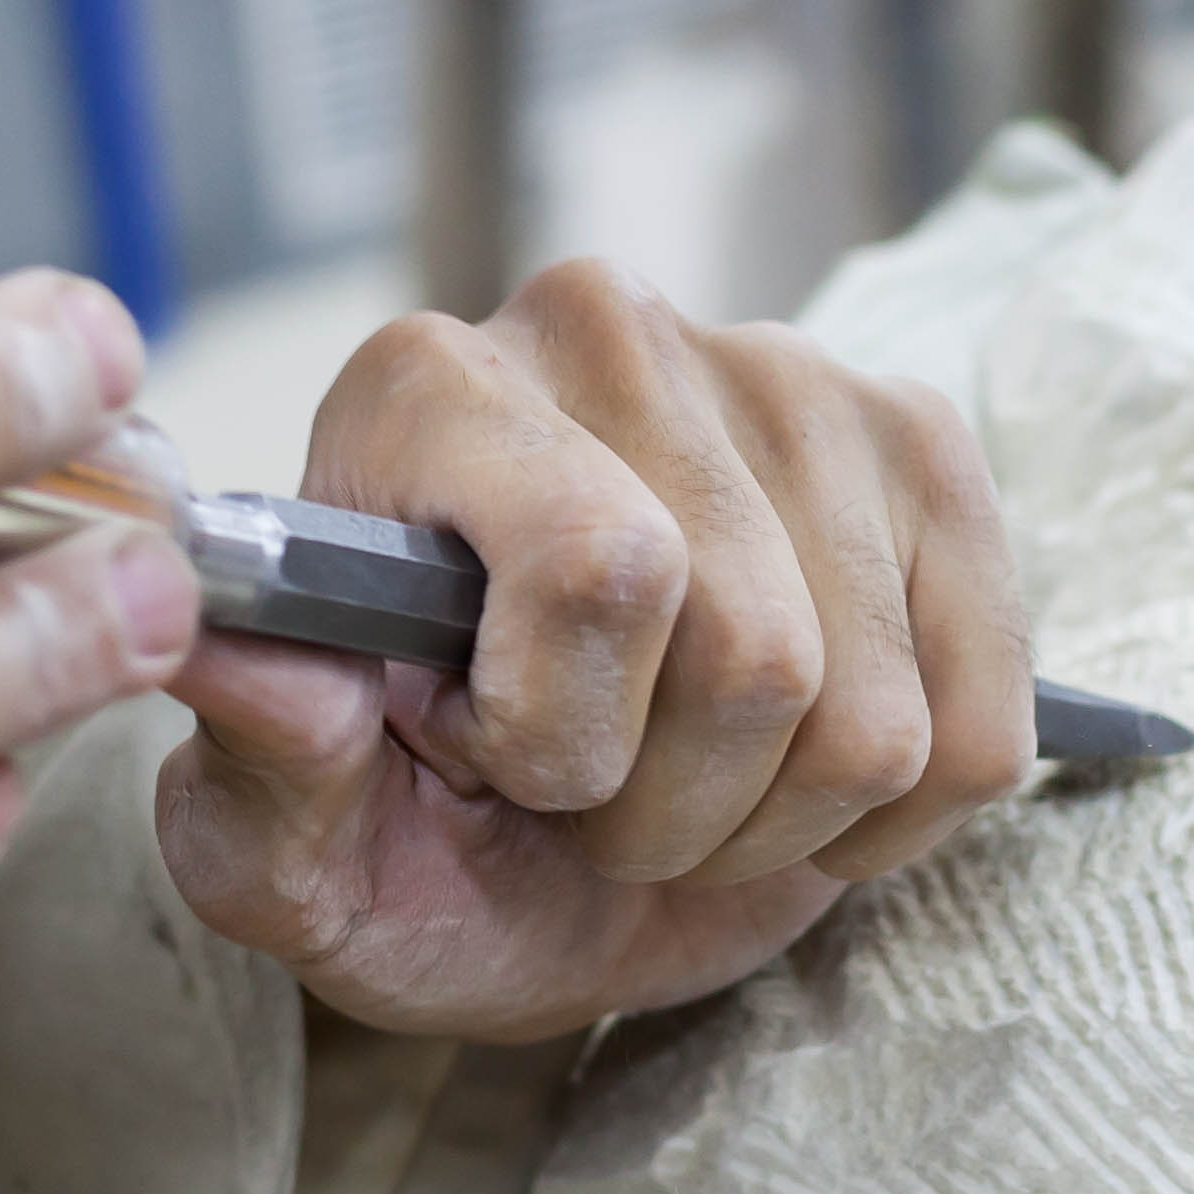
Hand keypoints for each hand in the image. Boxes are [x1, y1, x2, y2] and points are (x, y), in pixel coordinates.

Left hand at [153, 260, 1028, 1042]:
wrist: (528, 863)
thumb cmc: (399, 840)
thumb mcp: (285, 857)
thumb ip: (256, 763)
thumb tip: (216, 640)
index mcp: (423, 388)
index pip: (603, 564)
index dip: (563, 733)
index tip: (488, 759)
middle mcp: (609, 330)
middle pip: (752, 649)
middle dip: (663, 805)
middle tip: (584, 801)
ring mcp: (790, 373)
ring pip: (868, 706)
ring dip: (771, 818)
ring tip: (677, 785)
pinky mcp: (923, 453)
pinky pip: (976, 718)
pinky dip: (887, 813)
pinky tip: (790, 774)